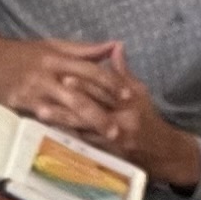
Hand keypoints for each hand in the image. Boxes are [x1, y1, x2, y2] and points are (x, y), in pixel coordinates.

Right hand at [0, 30, 137, 137]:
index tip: (129, 95)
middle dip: (99, 113)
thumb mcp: (53, 45)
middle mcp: (46, 74)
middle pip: (79, 95)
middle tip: (119, 130)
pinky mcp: (19, 104)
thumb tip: (115, 45)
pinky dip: (61, 128)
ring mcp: (32, 91)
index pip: (90, 70)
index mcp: (57, 57)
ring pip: (62, 110)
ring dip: (83, 125)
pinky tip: (74, 139)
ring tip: (101, 139)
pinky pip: (44, 119)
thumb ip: (85, 50)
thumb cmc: (23, 53)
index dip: (111, 83)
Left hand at [54, 45, 200, 188]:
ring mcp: (114, 139)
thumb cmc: (147, 117)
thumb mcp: (140, 92)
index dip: (85, 82)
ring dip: (61, 120)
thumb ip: (123, 72)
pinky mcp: (107, 153)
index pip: (106, 89)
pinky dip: (67, 135)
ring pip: (84, 128)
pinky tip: (49, 129)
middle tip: (45, 93)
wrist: (159, 151)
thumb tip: (115, 46)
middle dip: (69, 101)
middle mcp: (123, 120)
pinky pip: (84, 143)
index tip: (65, 75)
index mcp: (131, 101)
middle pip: (92, 108)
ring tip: (40, 112)